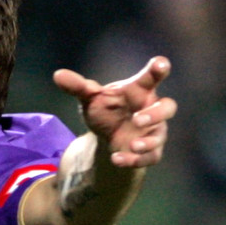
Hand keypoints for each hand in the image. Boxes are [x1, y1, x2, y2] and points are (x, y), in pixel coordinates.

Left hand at [53, 56, 176, 167]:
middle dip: (156, 114)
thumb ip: (77, 86)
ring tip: (132, 145)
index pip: (152, 76)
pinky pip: (150, 157)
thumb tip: (57, 75)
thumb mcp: (89, 97)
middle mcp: (151, 109)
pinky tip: (117, 159)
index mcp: (139, 90)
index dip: (159, 69)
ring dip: (148, 141)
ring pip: (160, 135)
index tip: (160, 64)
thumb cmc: (105, 108)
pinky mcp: (150, 150)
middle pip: (167, 107)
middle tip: (137, 119)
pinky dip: (134, 160)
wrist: (106, 135)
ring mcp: (153, 130)